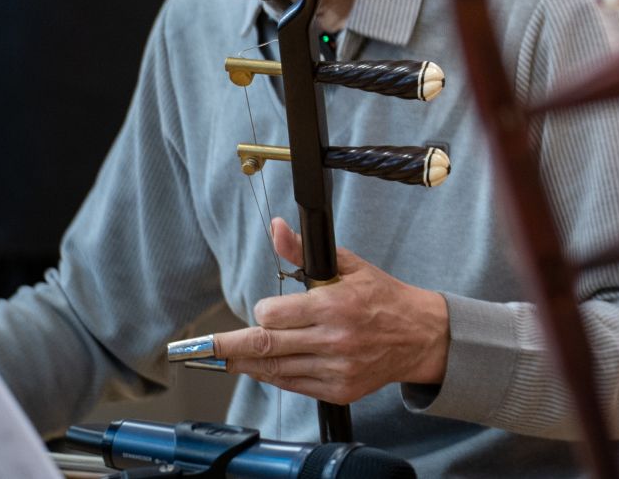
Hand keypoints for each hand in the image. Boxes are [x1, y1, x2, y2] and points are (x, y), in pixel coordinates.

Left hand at [213, 218, 448, 404]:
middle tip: (199, 348)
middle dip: (226, 347)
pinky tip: (266, 366)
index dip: (262, 311)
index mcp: (334, 305)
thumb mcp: (348, 266)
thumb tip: (277, 228)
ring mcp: (335, 368)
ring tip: (229, 357)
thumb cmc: (383, 297)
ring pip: (274, 370)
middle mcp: (333, 339)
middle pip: (263, 346)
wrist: (419, 335)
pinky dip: (274, 375)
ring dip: (246, 363)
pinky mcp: (338, 389)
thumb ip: (304, 253)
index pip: (272, 315)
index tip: (264, 309)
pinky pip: (293, 385)